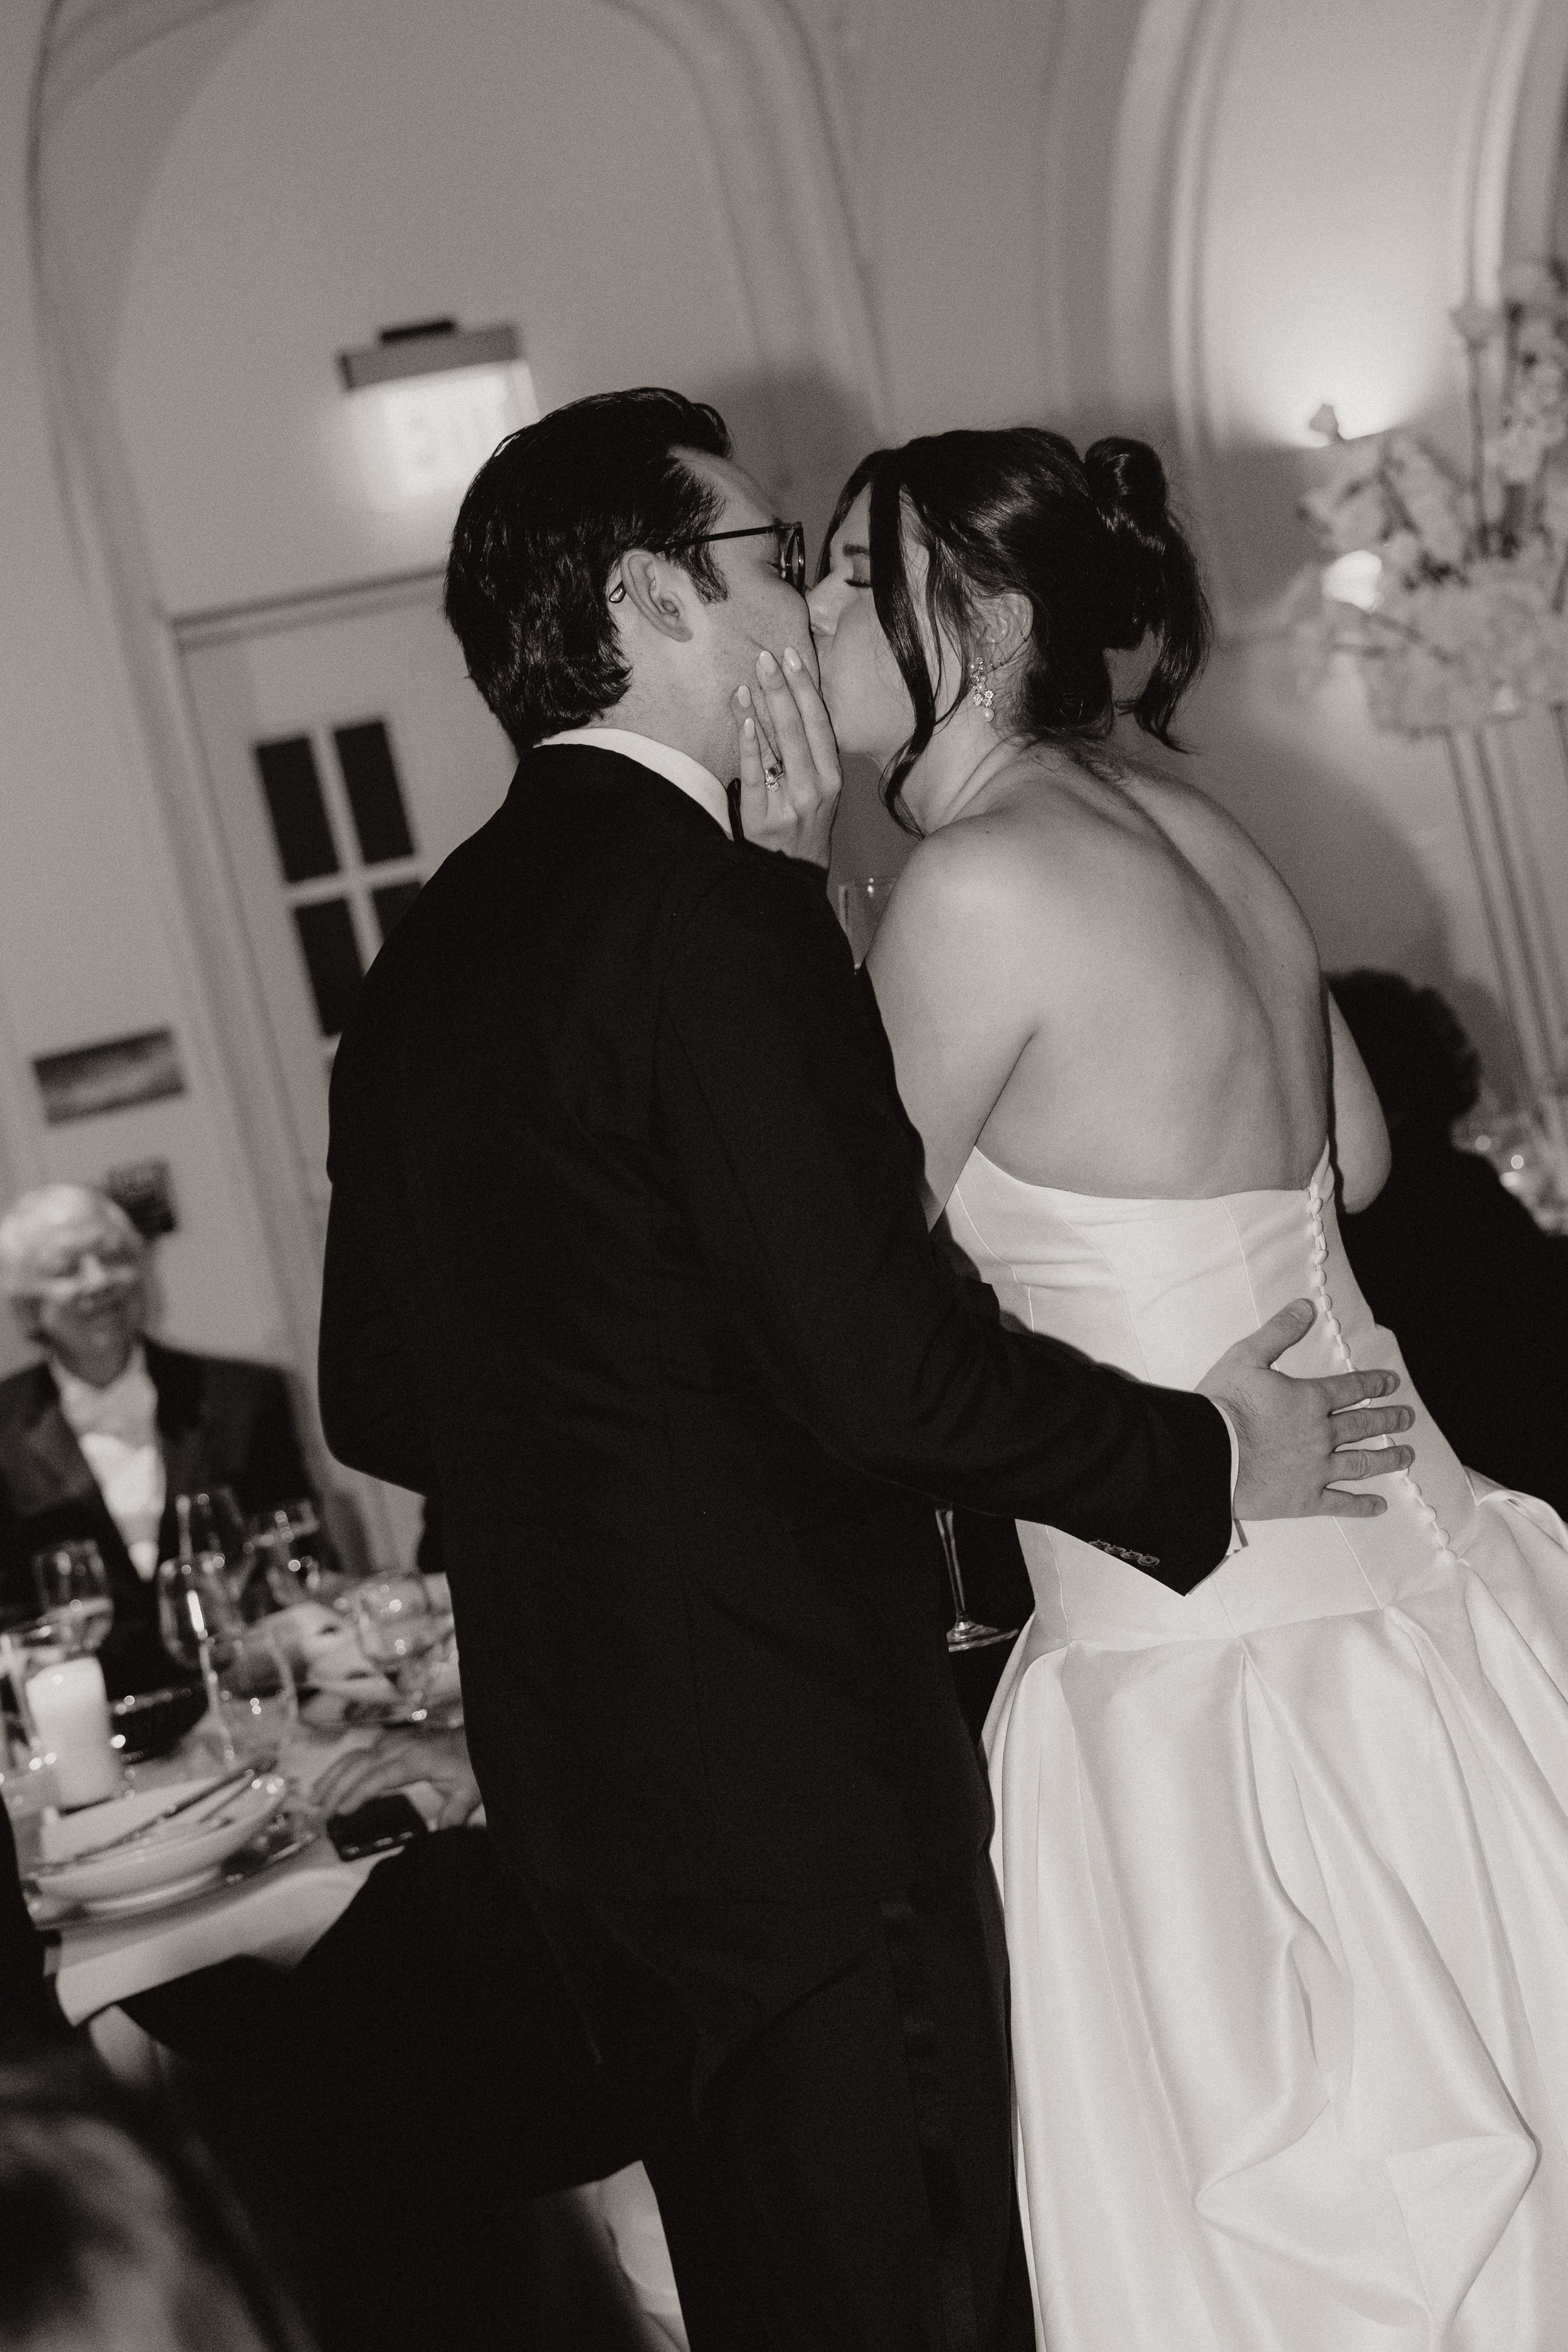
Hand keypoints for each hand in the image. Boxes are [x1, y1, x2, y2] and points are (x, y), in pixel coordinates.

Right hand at [310, 1727, 480, 1829]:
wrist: (476, 1739)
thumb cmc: (471, 1765)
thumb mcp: (469, 1792)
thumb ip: (454, 1814)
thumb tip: (440, 1836)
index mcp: (416, 1758)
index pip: (379, 1776)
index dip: (358, 1792)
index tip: (339, 1811)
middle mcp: (400, 1746)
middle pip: (360, 1764)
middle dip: (335, 1788)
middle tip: (318, 1814)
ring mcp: (394, 1741)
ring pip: (356, 1755)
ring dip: (333, 1775)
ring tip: (313, 1798)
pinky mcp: (391, 1742)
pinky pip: (360, 1752)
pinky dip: (341, 1767)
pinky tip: (330, 1781)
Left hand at [731, 644, 840, 863]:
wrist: (792, 877)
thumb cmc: (803, 825)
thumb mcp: (818, 789)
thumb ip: (807, 753)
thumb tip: (786, 702)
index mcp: (832, 776)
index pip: (820, 722)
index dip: (806, 687)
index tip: (792, 655)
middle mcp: (817, 786)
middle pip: (800, 727)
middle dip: (783, 688)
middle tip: (766, 656)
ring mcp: (792, 802)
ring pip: (780, 746)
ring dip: (763, 708)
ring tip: (748, 679)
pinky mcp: (764, 817)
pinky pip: (757, 774)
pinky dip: (751, 746)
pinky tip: (744, 720)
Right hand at [1197, 1297, 1415, 1520]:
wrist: (1205, 1455)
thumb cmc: (1222, 1405)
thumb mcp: (1246, 1357)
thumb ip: (1279, 1332)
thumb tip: (1307, 1306)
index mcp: (1309, 1400)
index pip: (1352, 1388)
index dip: (1375, 1383)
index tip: (1393, 1383)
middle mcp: (1321, 1435)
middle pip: (1364, 1425)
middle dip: (1390, 1419)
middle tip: (1408, 1418)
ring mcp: (1316, 1470)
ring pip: (1362, 1463)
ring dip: (1388, 1459)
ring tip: (1407, 1456)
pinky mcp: (1304, 1499)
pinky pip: (1341, 1503)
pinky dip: (1362, 1505)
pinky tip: (1379, 1504)